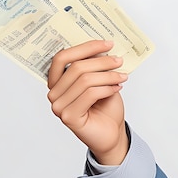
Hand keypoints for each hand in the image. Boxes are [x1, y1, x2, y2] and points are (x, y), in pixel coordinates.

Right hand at [47, 40, 128, 164]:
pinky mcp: (69, 117)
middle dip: (102, 61)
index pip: (62, 57)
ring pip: (85, 80)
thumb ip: (96, 67)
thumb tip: (105, 48)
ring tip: (123, 76)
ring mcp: (58, 106)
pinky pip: (90, 94)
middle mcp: (54, 93)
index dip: (85, 47)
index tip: (108, 44)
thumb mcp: (101, 81)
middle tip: (119, 61)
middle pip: (76, 67)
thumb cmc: (105, 108)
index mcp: (57, 82)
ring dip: (108, 75)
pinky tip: (118, 88)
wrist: (111, 134)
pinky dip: (107, 88)